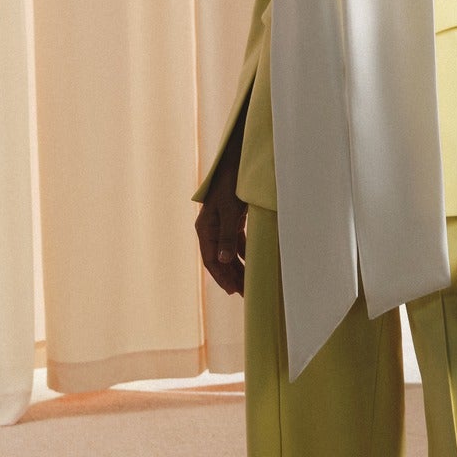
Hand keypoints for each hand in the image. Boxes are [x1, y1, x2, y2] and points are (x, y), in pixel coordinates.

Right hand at [195, 134, 247, 296]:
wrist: (235, 163)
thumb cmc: (231, 185)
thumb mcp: (230, 212)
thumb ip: (227, 236)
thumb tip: (224, 261)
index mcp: (205, 228)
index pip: (211, 259)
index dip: (221, 276)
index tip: (233, 291)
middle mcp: (210, 229)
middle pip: (219, 259)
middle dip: (231, 276)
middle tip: (244, 293)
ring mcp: (220, 225)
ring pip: (228, 252)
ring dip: (237, 267)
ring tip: (248, 283)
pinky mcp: (231, 220)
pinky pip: (235, 242)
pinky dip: (243, 253)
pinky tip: (252, 263)